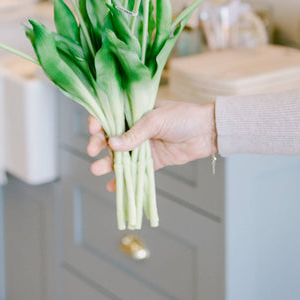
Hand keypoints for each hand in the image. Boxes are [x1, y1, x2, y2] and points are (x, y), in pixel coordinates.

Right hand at [87, 101, 216, 190]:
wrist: (207, 131)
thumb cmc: (182, 117)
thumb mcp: (156, 120)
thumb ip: (135, 134)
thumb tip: (112, 144)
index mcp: (134, 112)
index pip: (111, 116)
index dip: (99, 122)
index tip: (93, 130)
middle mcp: (135, 129)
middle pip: (111, 137)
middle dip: (98, 144)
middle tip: (92, 151)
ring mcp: (143, 146)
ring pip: (120, 156)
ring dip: (107, 163)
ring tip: (96, 170)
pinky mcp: (152, 162)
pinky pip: (135, 172)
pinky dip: (124, 180)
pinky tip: (112, 187)